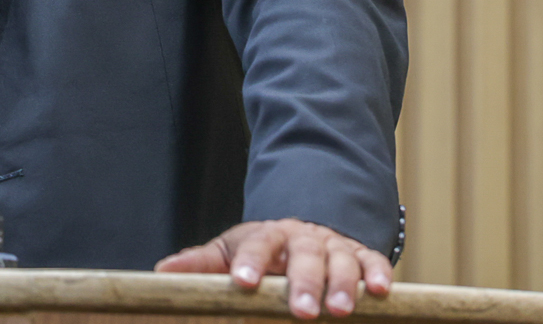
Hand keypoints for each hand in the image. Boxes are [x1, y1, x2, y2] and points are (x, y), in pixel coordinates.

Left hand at [155, 218, 392, 318]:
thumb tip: (161, 273)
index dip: (250, 263)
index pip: (256, 245)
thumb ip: (202, 263)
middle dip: (303, 283)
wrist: (305, 231)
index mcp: (267, 235)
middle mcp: (302, 238)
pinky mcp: (361, 255)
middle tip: (301, 311)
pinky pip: (373, 262)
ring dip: (342, 285)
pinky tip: (381, 292)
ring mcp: (333, 245)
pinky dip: (378, 274)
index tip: (242, 283)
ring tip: (340, 310)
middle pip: (303, 257)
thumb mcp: (230, 252)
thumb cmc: (262, 251)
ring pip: (340, 262)